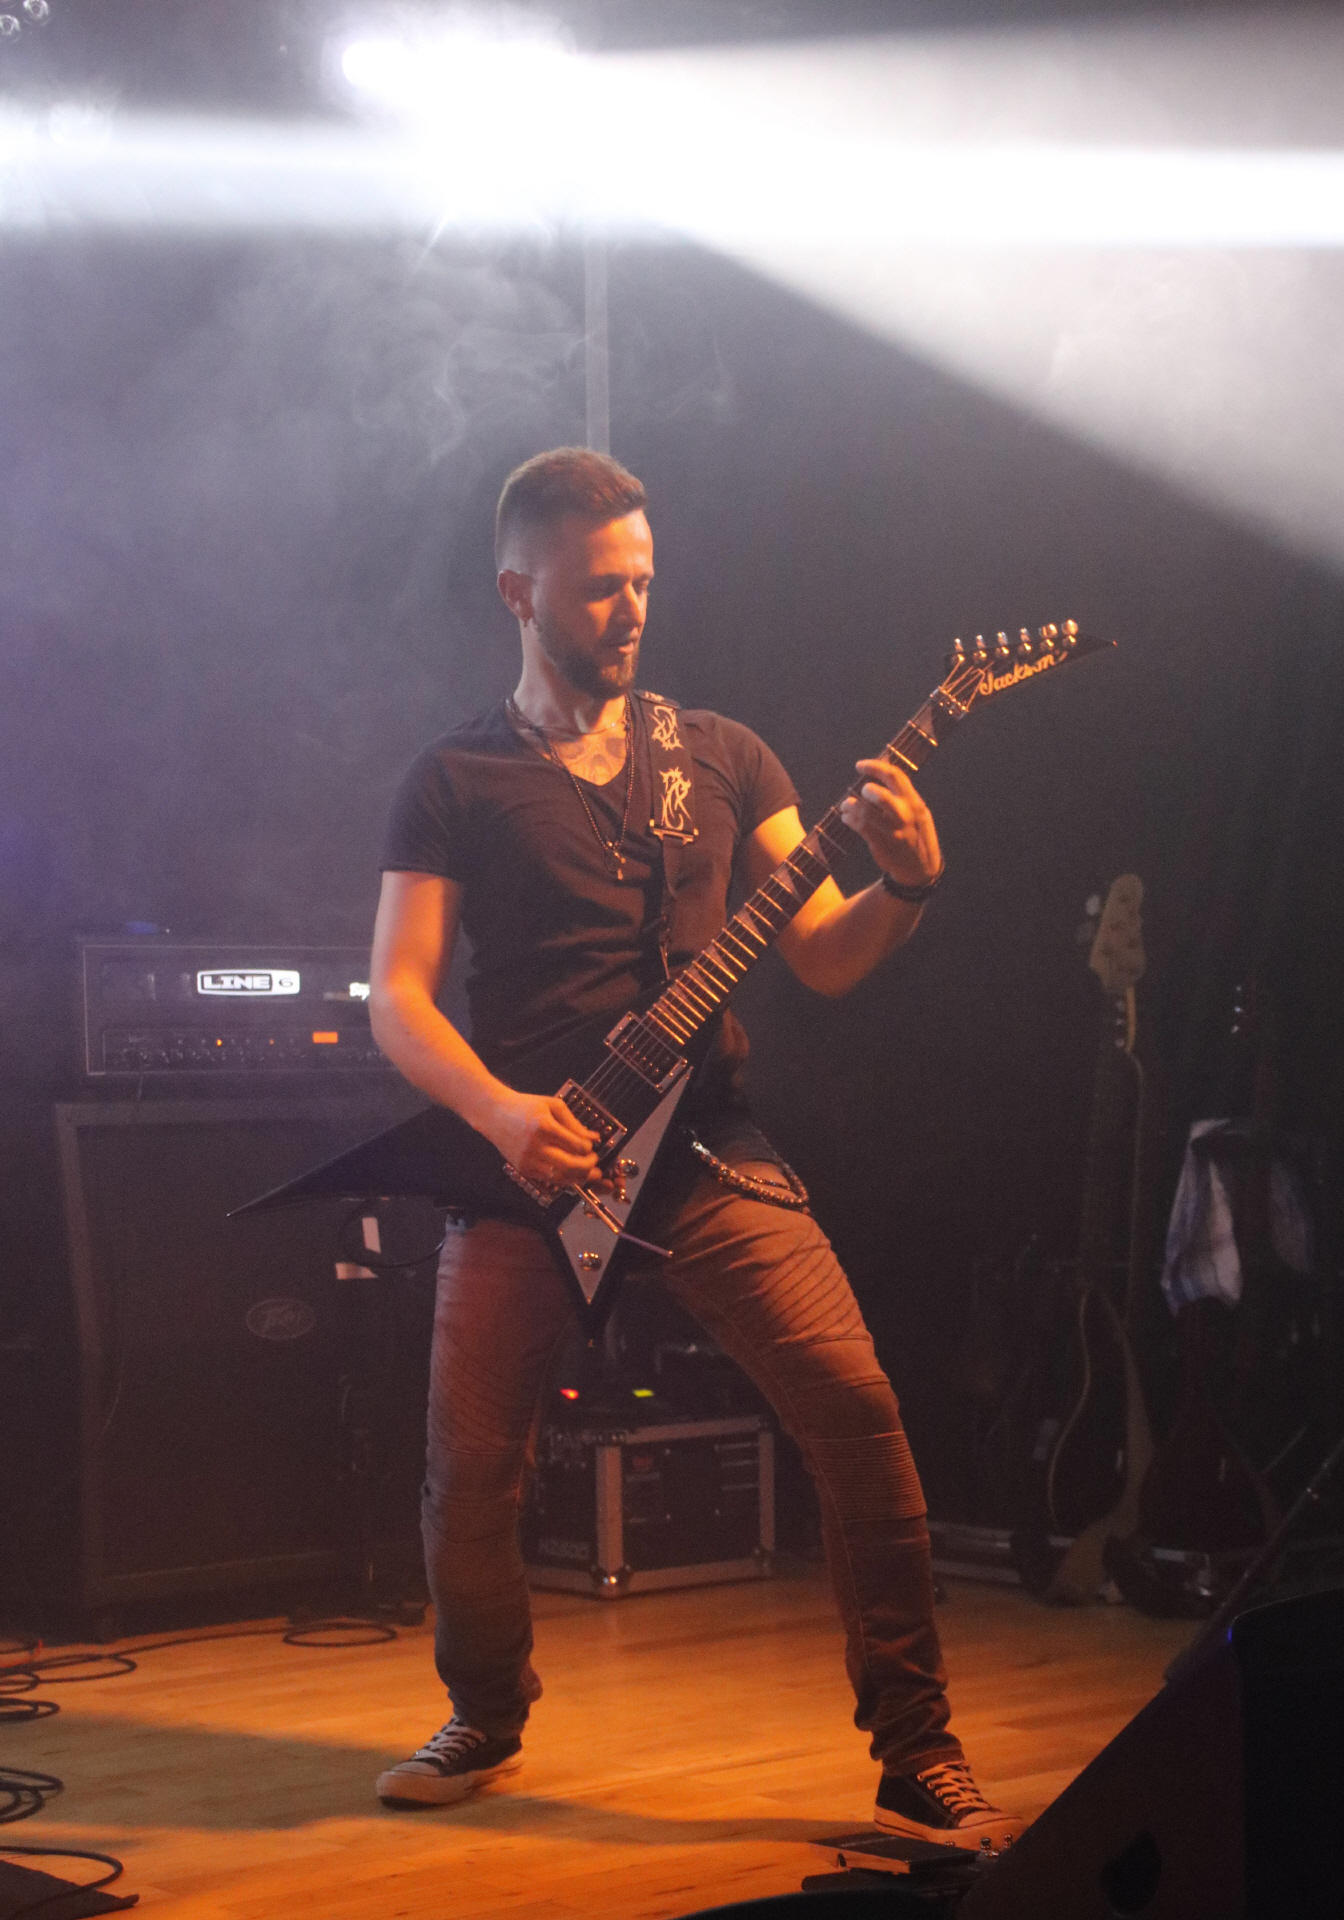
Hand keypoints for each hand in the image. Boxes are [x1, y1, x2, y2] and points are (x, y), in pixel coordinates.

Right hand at [484, 1087, 599, 1188]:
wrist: (494, 1114)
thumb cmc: (526, 1106)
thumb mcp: (552, 1105)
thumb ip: (574, 1123)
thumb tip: (594, 1138)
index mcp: (545, 1127)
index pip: (576, 1146)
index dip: (588, 1149)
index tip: (591, 1146)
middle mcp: (536, 1146)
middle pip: (571, 1165)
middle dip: (588, 1166)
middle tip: (595, 1162)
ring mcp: (528, 1160)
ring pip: (560, 1177)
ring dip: (578, 1177)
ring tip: (588, 1173)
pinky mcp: (523, 1169)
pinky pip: (548, 1179)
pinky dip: (563, 1179)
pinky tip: (570, 1173)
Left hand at [839, 758, 941, 891]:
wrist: (921, 869)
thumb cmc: (916, 835)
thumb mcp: (918, 812)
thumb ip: (902, 795)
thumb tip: (880, 771)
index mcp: (915, 804)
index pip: (896, 777)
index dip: (875, 767)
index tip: (859, 765)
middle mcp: (906, 817)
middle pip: (883, 797)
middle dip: (867, 790)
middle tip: (861, 791)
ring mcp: (894, 833)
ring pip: (867, 814)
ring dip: (851, 806)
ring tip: (846, 805)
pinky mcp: (882, 846)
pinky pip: (862, 829)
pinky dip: (850, 820)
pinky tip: (846, 818)